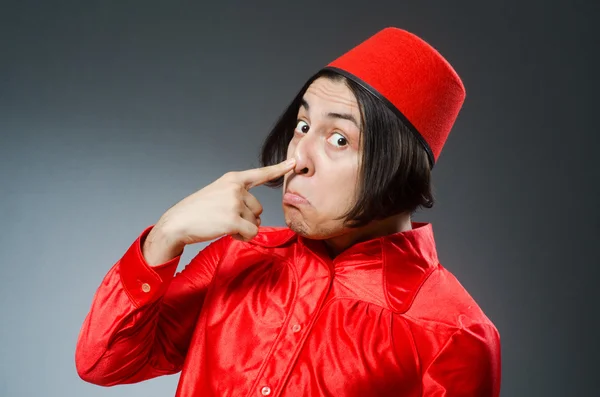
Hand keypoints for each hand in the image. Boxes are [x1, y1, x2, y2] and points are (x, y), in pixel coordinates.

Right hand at [155, 158, 295, 245]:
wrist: (177, 223)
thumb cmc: (197, 211)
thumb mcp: (217, 194)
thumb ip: (237, 197)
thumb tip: (257, 217)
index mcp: (232, 180)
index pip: (260, 174)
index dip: (279, 169)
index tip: (294, 162)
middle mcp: (235, 189)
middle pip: (258, 208)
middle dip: (246, 218)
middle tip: (225, 218)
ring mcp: (234, 203)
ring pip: (255, 222)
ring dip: (243, 228)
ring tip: (222, 224)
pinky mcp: (233, 220)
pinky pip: (251, 232)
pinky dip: (243, 237)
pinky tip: (229, 233)